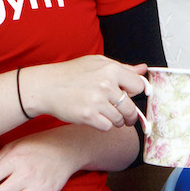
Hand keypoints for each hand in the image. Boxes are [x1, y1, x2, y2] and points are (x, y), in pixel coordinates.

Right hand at [21, 57, 148, 132]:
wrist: (46, 87)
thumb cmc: (71, 74)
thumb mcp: (97, 63)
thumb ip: (122, 68)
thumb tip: (143, 69)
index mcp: (111, 69)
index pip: (138, 85)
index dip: (135, 93)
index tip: (130, 96)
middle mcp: (105, 84)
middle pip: (131, 107)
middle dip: (129, 114)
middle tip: (123, 115)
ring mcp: (97, 101)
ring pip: (120, 119)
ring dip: (115, 120)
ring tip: (104, 113)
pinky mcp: (88, 116)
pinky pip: (107, 127)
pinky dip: (104, 125)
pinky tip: (95, 117)